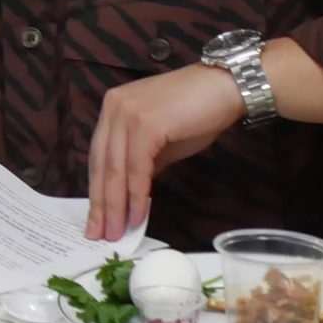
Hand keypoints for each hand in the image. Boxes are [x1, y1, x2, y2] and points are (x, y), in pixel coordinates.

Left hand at [86, 62, 243, 240]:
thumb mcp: (162, 140)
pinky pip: (137, 168)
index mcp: (112, 110)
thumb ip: (143, 160)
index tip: (97, 218)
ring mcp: (126, 115)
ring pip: (115, 169)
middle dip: (100, 204)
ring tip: (116, 233)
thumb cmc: (197, 112)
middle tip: (98, 234)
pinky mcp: (145, 125)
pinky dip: (137, 195)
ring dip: (116, 206)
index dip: (97, 190)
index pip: (99, 156)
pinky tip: (137, 216)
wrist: (225, 88)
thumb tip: (132, 191)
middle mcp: (112, 109)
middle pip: (101, 165)